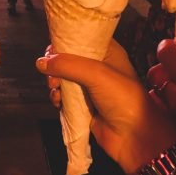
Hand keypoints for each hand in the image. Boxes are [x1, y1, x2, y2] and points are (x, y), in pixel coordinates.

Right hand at [36, 41, 175, 174]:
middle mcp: (98, 66)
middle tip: (53, 75)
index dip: (65, 40)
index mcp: (107, 52)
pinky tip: (58, 102)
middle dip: (55, 65)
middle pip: (68, 58)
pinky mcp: (83, 104)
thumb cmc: (122, 99)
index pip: (82, 37)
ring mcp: (90, 86)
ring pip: (63, 77)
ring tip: (57, 91)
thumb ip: (68, 65)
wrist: (134, 136)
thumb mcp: (97, 74)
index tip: (52, 48)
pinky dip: (58, 98)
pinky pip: (64, 96)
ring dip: (54, 83)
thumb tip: (40, 62)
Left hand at [147, 40, 175, 174]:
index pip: (167, 56)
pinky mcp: (175, 134)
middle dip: (162, 69)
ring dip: (164, 89)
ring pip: (156, 95)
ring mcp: (173, 119)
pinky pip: (163, 113)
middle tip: (174, 69)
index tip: (171, 46)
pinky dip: (168, 107)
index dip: (167, 47)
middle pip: (154, 75)